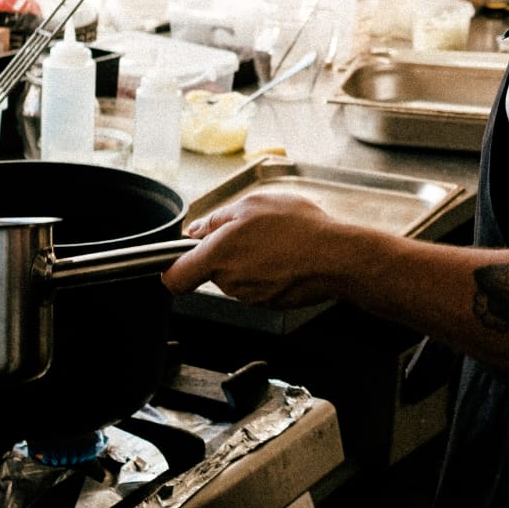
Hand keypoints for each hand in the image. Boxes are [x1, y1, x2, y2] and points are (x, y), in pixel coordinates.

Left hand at [163, 190, 340, 306]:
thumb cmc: (297, 228)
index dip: (172, 268)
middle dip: (226, 253)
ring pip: (237, 277)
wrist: (336, 257)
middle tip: (252, 232)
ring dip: (249, 260)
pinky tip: (287, 256)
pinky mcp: (270, 302)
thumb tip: (196, 231)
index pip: (174, 278)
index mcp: (217, 255)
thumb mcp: (253, 204)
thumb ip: (216, 219)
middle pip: (212, 270)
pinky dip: (268, 272)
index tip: (179, 258)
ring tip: (276, 241)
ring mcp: (250, 295)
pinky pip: (258, 285)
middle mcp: (229, 281)